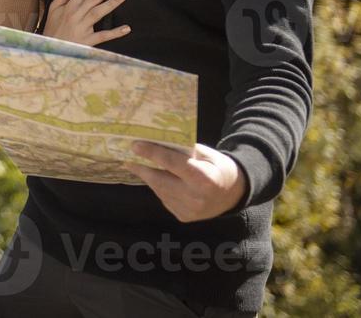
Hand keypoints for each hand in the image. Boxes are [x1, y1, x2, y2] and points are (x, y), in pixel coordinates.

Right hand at [42, 0, 130, 47]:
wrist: (48, 49)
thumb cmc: (53, 27)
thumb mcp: (54, 7)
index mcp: (70, 4)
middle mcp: (77, 14)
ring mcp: (82, 27)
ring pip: (97, 13)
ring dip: (110, 4)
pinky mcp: (87, 41)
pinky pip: (102, 36)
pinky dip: (114, 33)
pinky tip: (126, 28)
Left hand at [124, 142, 249, 221]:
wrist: (232, 195)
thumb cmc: (218, 168)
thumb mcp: (207, 154)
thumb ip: (184, 151)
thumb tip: (157, 142)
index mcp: (204, 179)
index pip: (173, 164)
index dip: (153, 154)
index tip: (135, 145)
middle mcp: (196, 198)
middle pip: (160, 180)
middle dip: (142, 168)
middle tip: (128, 158)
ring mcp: (189, 211)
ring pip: (160, 190)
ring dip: (149, 177)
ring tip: (139, 165)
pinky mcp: (183, 217)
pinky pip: (164, 199)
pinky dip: (159, 188)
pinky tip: (158, 179)